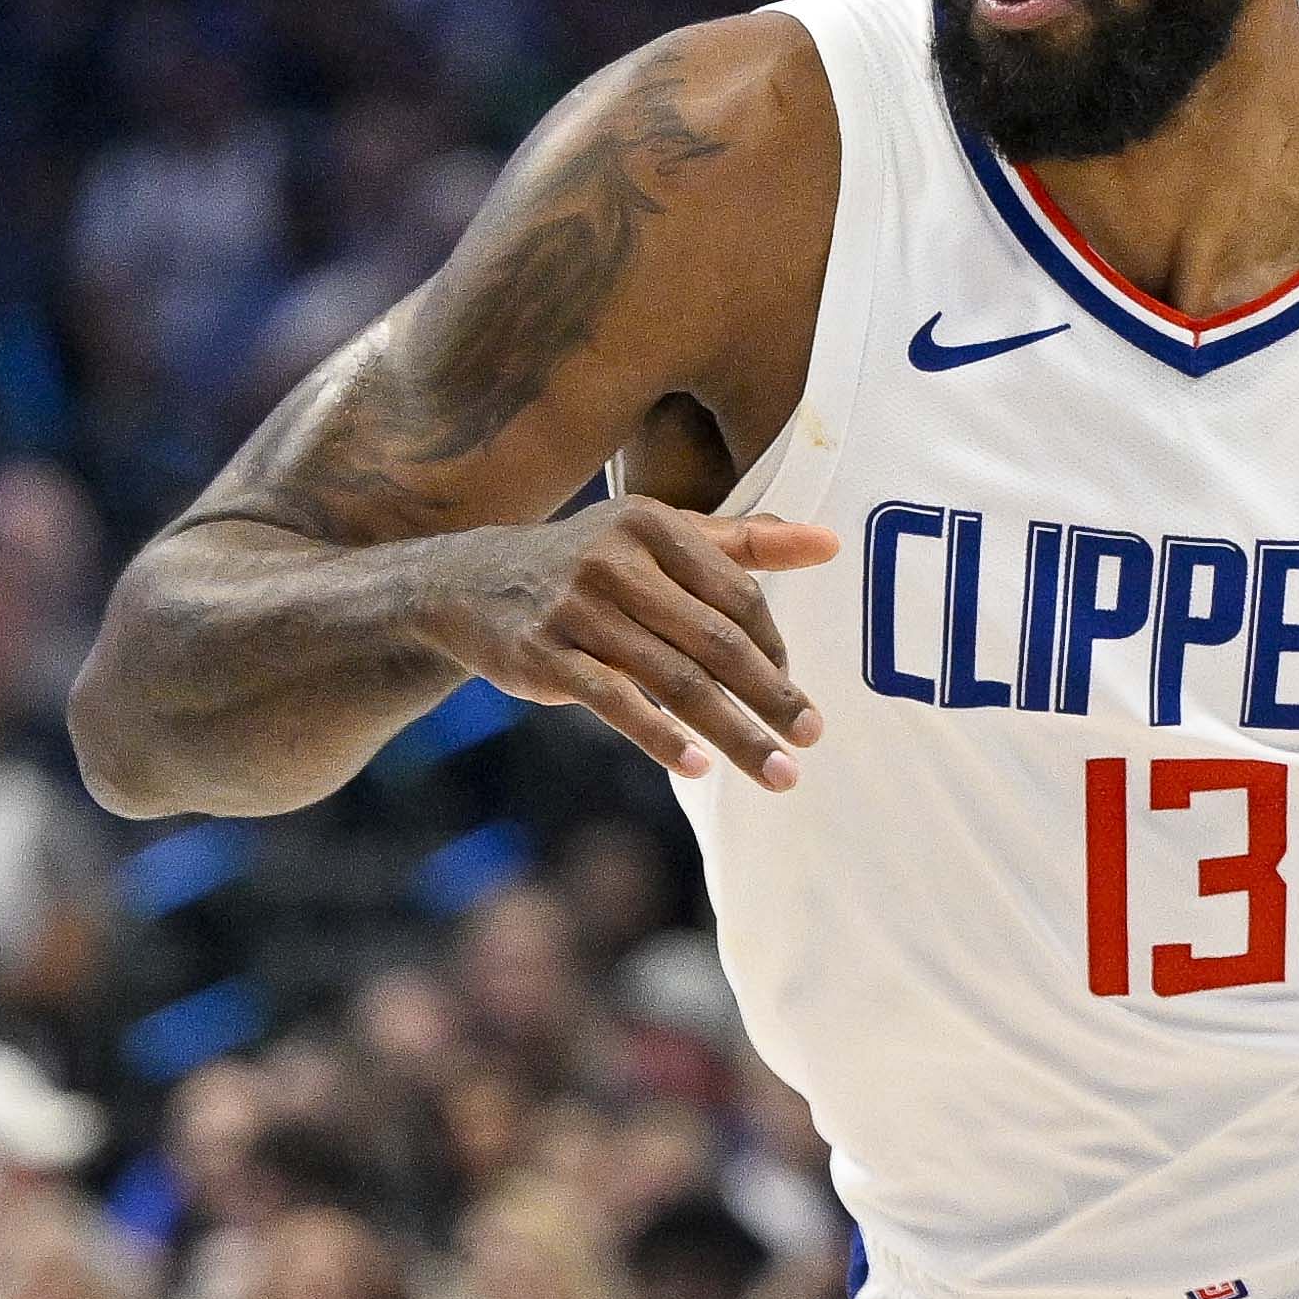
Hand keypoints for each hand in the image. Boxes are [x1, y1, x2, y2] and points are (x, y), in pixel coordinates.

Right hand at [404, 503, 836, 787]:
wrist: (468, 584)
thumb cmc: (587, 564)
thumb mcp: (659, 539)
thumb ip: (744, 543)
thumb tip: (830, 543)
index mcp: (653, 525)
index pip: (736, 594)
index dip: (774, 647)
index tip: (793, 689)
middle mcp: (615, 560)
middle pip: (715, 639)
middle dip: (771, 695)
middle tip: (812, 737)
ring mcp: (577, 608)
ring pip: (674, 679)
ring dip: (734, 732)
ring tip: (777, 773)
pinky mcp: (544, 655)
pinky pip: (615, 701)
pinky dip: (660, 736)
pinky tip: (699, 767)